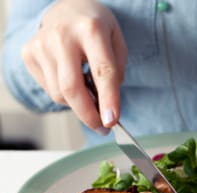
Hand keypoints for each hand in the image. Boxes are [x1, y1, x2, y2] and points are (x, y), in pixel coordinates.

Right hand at [21, 0, 126, 133]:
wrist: (68, 8)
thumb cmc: (96, 28)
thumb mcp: (117, 43)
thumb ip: (116, 73)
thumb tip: (106, 108)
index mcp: (91, 29)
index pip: (102, 71)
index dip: (108, 100)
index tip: (111, 121)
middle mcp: (62, 35)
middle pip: (72, 88)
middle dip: (88, 115)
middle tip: (102, 127)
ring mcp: (41, 44)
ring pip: (60, 94)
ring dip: (78, 103)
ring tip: (89, 90)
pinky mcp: (29, 53)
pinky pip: (49, 89)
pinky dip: (65, 94)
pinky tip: (71, 78)